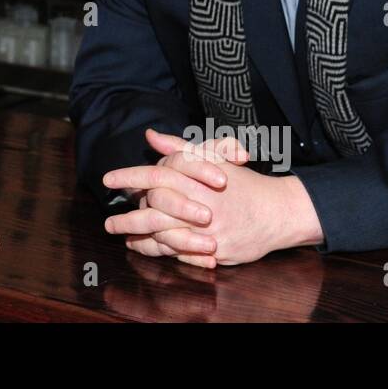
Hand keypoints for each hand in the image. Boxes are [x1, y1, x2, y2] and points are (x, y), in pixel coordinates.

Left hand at [102, 130, 246, 266]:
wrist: (278, 212)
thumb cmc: (244, 183)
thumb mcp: (214, 158)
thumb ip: (180, 148)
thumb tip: (151, 135)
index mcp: (197, 177)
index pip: (156, 173)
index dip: (130, 177)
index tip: (108, 181)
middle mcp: (200, 203)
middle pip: (154, 209)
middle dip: (128, 217)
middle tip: (109, 222)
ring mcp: (208, 229)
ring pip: (164, 234)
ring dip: (139, 237)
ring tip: (122, 237)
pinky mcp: (215, 251)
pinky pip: (180, 253)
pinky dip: (159, 251)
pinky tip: (145, 248)